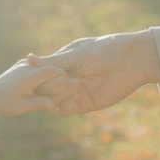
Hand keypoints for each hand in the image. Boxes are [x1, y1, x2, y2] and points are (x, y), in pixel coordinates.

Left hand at [0, 58, 72, 118]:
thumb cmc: (4, 103)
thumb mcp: (20, 107)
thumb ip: (37, 104)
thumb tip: (53, 106)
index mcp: (26, 77)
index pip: (50, 71)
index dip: (63, 77)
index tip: (72, 83)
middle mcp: (25, 66)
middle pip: (50, 67)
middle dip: (61, 75)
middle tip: (73, 82)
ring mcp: (24, 63)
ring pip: (45, 65)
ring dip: (55, 73)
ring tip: (65, 82)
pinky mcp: (24, 63)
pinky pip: (40, 66)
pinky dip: (48, 73)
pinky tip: (53, 82)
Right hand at [26, 30, 159, 115]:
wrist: (132, 61)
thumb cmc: (106, 50)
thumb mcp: (78, 54)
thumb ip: (54, 61)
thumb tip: (27, 59)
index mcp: (63, 62)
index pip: (41, 73)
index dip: (37, 75)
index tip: (39, 74)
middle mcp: (66, 78)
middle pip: (44, 88)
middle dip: (48, 86)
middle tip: (62, 80)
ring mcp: (74, 92)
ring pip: (53, 100)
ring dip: (56, 96)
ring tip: (74, 85)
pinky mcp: (85, 104)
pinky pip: (65, 109)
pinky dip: (64, 106)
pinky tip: (74, 97)